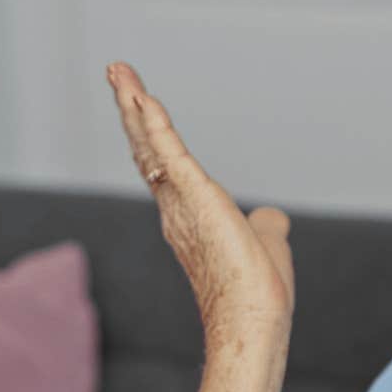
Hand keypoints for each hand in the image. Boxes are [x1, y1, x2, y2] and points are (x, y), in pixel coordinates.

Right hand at [106, 61, 295, 345]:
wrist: (252, 321)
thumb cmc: (256, 292)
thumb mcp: (266, 244)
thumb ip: (267, 226)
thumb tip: (273, 217)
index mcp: (189, 216)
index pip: (163, 166)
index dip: (149, 135)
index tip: (138, 104)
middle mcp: (174, 208)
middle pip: (145, 148)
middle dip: (130, 109)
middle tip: (117, 73)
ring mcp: (179, 203)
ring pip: (149, 144)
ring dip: (133, 104)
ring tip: (118, 70)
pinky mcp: (194, 196)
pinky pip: (168, 152)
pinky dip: (153, 122)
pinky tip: (141, 96)